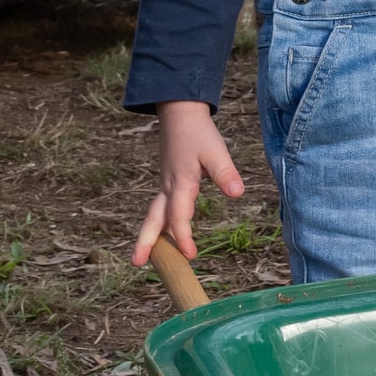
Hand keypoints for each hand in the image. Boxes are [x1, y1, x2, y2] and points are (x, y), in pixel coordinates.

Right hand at [132, 99, 247, 264]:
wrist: (180, 113)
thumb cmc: (198, 132)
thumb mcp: (216, 151)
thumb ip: (226, 173)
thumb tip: (238, 193)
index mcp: (180, 183)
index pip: (179, 216)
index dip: (184, 236)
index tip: (190, 255)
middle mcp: (169, 187)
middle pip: (154, 219)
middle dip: (146, 242)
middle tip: (136, 263)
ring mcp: (166, 185)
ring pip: (154, 215)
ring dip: (150, 235)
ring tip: (145, 257)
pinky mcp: (168, 182)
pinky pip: (160, 208)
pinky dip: (158, 223)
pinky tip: (163, 234)